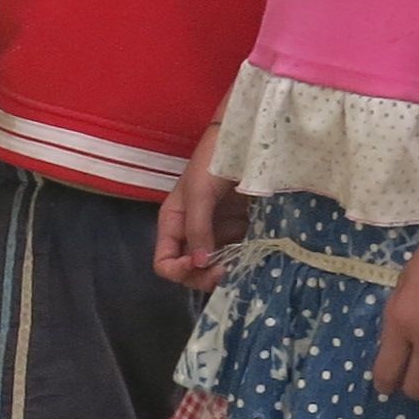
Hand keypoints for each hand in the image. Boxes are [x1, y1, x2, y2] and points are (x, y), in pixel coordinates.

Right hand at [153, 156, 245, 289]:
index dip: (179, 271)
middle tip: (225, 271)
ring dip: (226, 271)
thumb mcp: (199, 195)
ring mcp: (216, 232)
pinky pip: (237, 253)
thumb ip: (198, 229)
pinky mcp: (238, 229)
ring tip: (241, 266)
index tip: (200, 265)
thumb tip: (200, 264)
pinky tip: (253, 257)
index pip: (165, 262)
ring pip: (214, 266)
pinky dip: (243, 260)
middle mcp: (191, 233)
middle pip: (189, 271)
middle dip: (203, 276)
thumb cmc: (212, 162)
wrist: (243, 142)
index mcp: (173, 225)